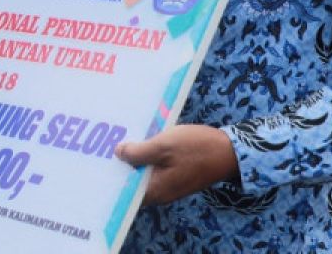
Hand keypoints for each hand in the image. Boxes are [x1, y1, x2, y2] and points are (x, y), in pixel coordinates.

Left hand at [115, 124, 239, 205]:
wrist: (230, 151)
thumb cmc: (197, 148)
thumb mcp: (163, 145)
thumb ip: (138, 153)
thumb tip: (119, 154)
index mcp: (155, 190)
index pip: (125, 189)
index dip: (113, 173)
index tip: (102, 156)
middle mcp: (161, 193)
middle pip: (133, 181)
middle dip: (122, 163)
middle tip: (110, 141)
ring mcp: (170, 185)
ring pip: (144, 173)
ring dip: (136, 157)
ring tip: (123, 137)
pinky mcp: (177, 176)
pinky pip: (156, 168)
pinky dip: (148, 156)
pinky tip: (143, 140)